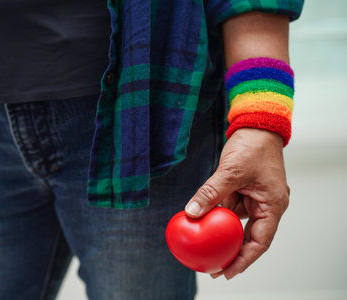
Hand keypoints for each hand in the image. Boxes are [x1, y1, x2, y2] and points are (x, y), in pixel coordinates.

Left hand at [184, 128, 288, 278]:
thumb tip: (192, 213)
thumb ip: (211, 193)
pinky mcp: (244, 191)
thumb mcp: (230, 171)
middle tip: (213, 265)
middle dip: (231, 252)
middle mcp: (266, 205)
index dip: (244, 260)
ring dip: (221, 231)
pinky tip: (203, 220)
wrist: (256, 125)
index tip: (227, 271)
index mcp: (272, 204)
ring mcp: (255, 198)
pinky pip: (229, 207)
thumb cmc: (253, 146)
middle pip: (249, 236)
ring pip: (236, 222)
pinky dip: (217, 214)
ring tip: (204, 245)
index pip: (260, 241)